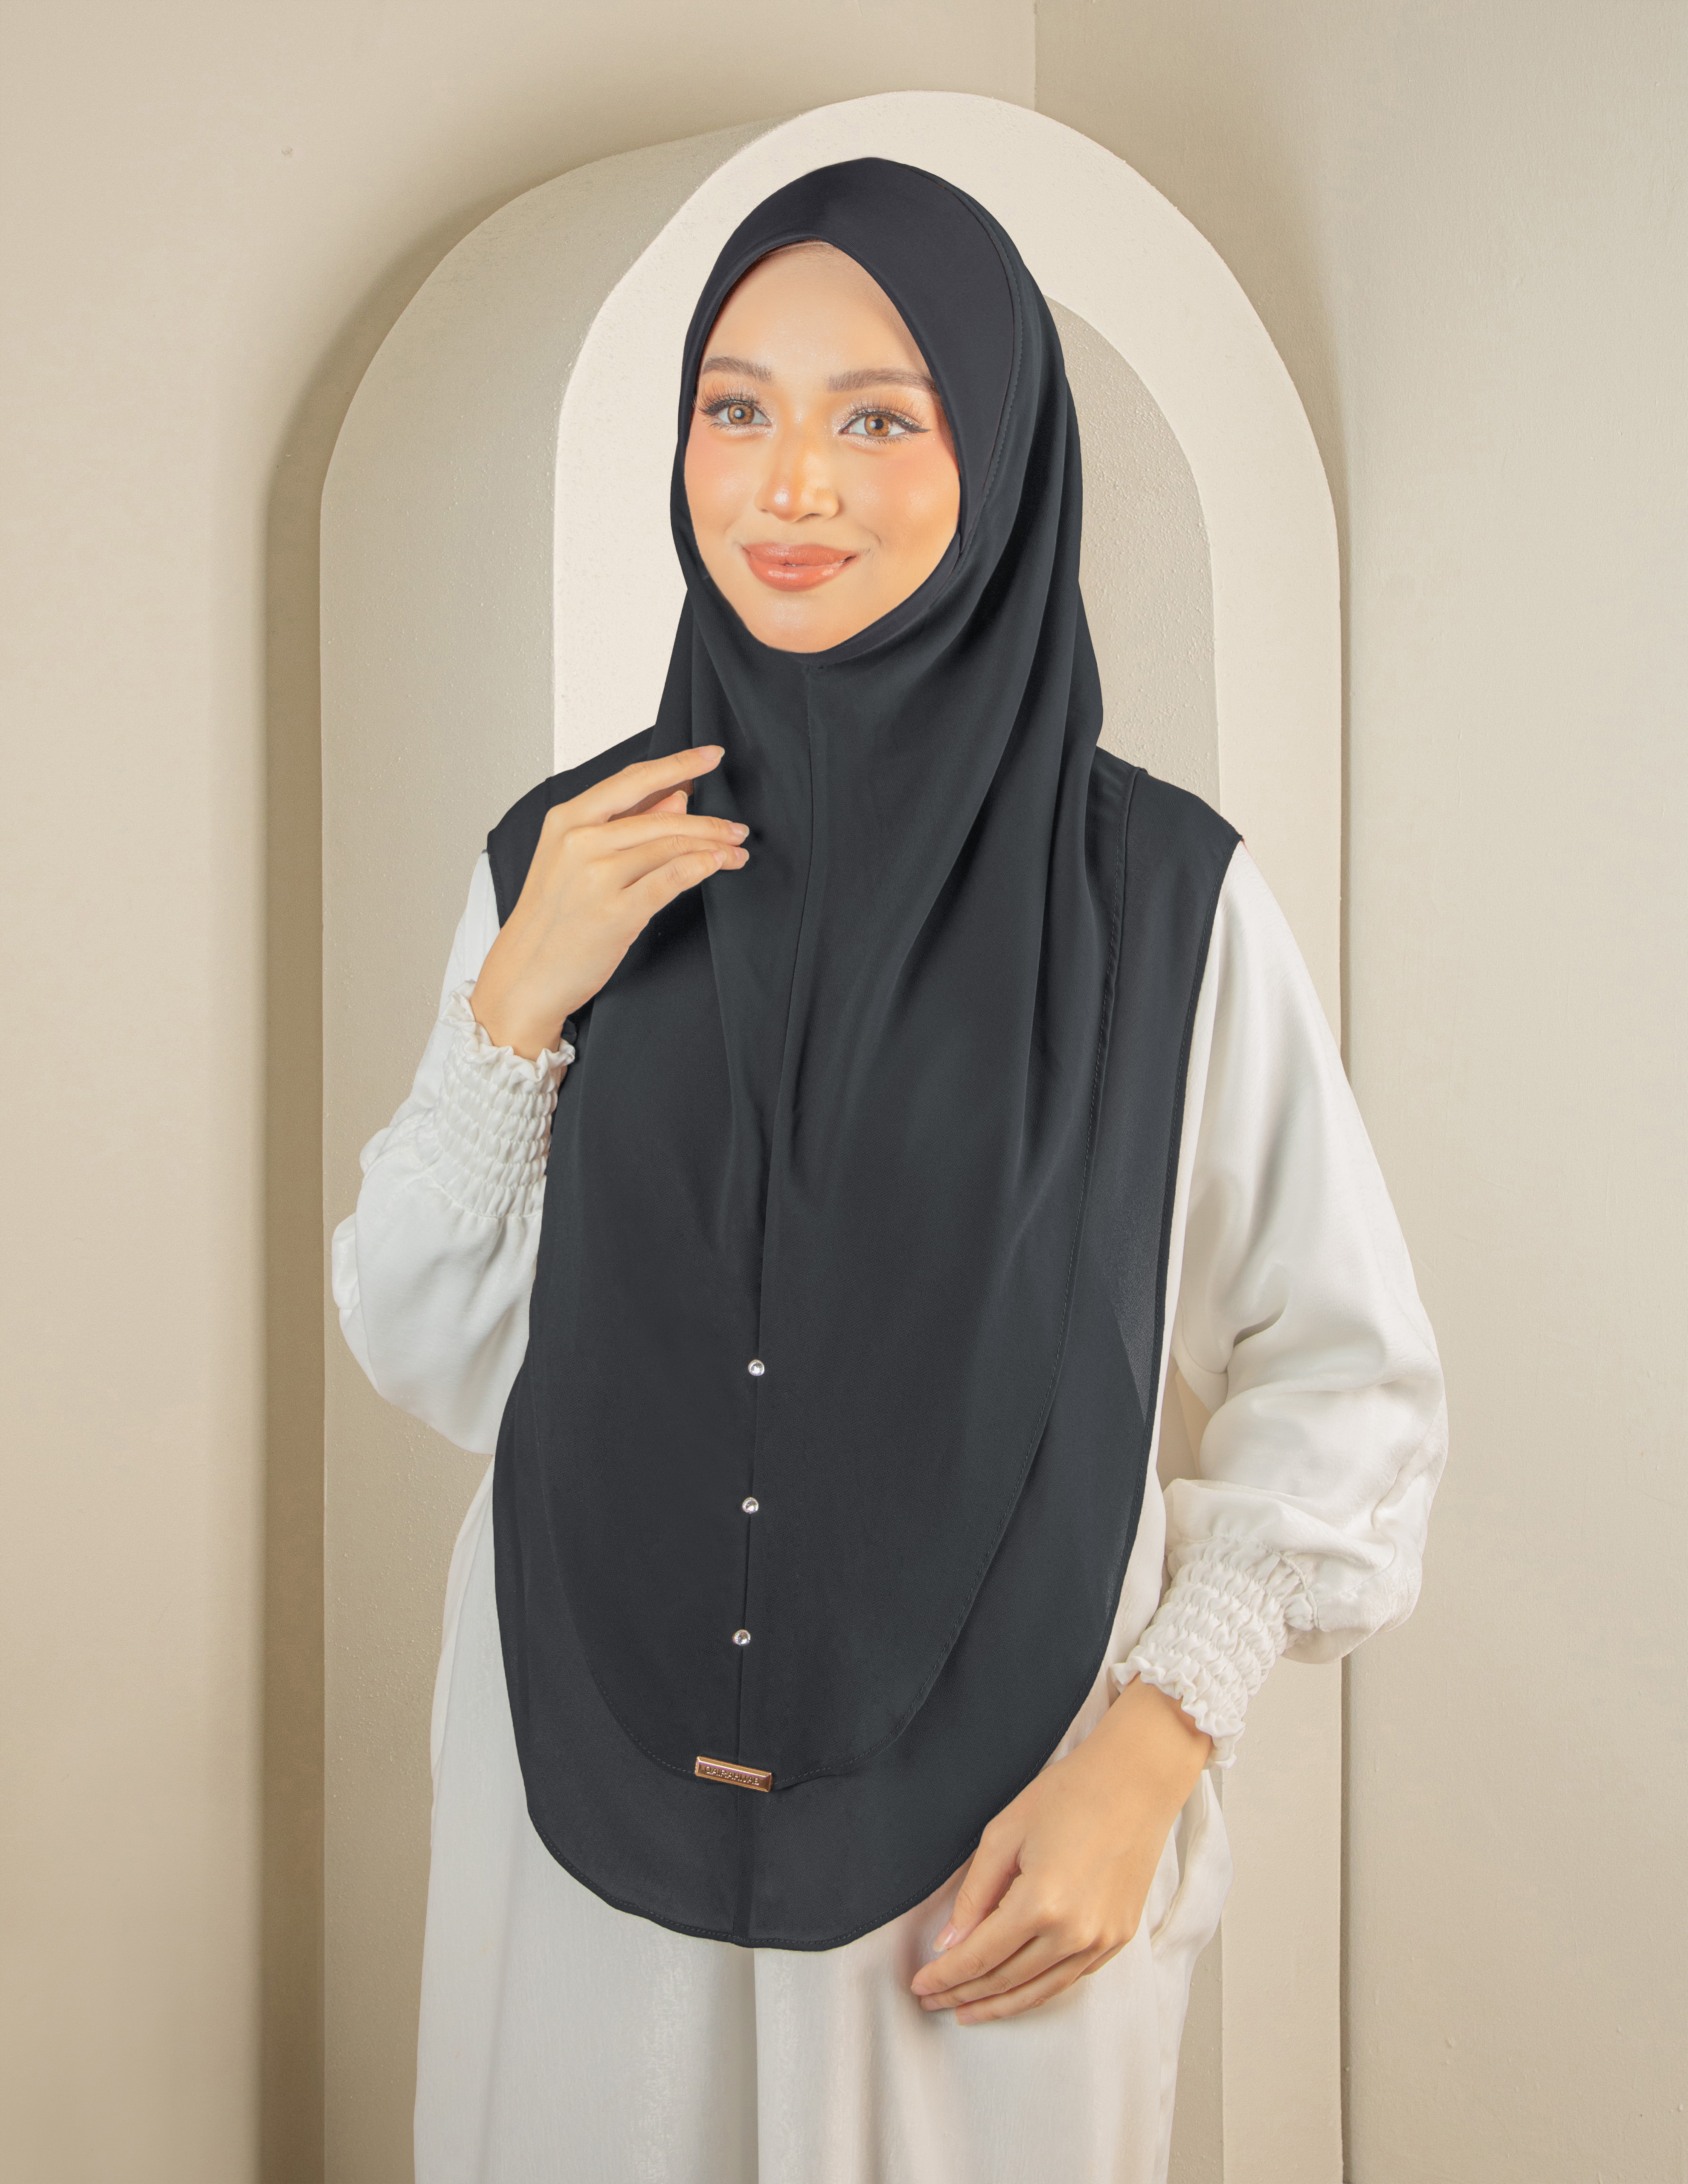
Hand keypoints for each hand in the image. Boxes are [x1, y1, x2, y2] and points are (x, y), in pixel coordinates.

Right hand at [470, 745, 747, 1058]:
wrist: (526, 974)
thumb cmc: (550, 920)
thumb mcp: (575, 860)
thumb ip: (625, 825)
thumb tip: (675, 798)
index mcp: (566, 820)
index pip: (632, 780)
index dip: (678, 764)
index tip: (710, 755)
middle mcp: (579, 842)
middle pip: (661, 816)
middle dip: (708, 821)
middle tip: (736, 827)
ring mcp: (597, 876)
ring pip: (671, 845)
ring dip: (713, 846)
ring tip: (735, 850)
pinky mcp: (616, 911)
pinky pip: (672, 878)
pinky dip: (701, 867)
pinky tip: (718, 864)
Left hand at [909, 1677, 1211, 2024]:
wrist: (1136, 1781)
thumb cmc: (1070, 1794)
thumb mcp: (1004, 1832)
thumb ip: (974, 1893)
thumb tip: (951, 1942)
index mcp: (1040, 1904)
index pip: (979, 1958)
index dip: (945, 1976)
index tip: (920, 1985)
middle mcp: (1073, 1934)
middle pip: (1005, 1980)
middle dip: (963, 1994)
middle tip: (933, 2000)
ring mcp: (1101, 1940)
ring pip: (1038, 1991)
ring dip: (999, 2004)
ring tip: (967, 2009)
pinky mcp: (1119, 1938)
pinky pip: (1069, 1979)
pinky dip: (1037, 1990)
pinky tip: (1015, 1991)